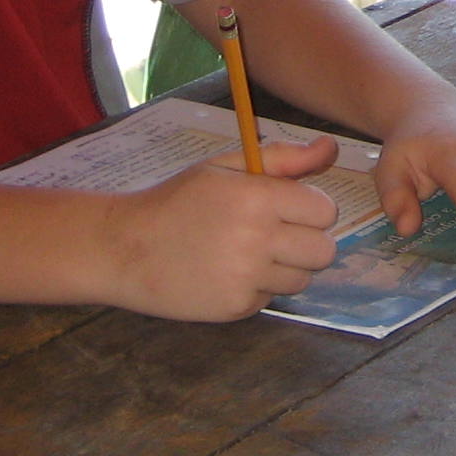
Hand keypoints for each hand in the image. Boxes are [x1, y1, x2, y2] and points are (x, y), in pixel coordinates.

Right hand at [92, 136, 343, 319]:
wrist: (124, 248)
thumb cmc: (177, 201)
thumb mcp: (225, 167)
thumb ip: (283, 158)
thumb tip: (331, 148)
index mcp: (257, 198)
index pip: (325, 211)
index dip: (310, 209)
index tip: (288, 208)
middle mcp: (257, 239)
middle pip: (324, 250)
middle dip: (307, 241)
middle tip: (275, 234)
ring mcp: (247, 278)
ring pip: (302, 278)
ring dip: (284, 268)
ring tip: (245, 253)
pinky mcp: (237, 307)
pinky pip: (271, 298)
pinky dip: (257, 288)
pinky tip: (225, 273)